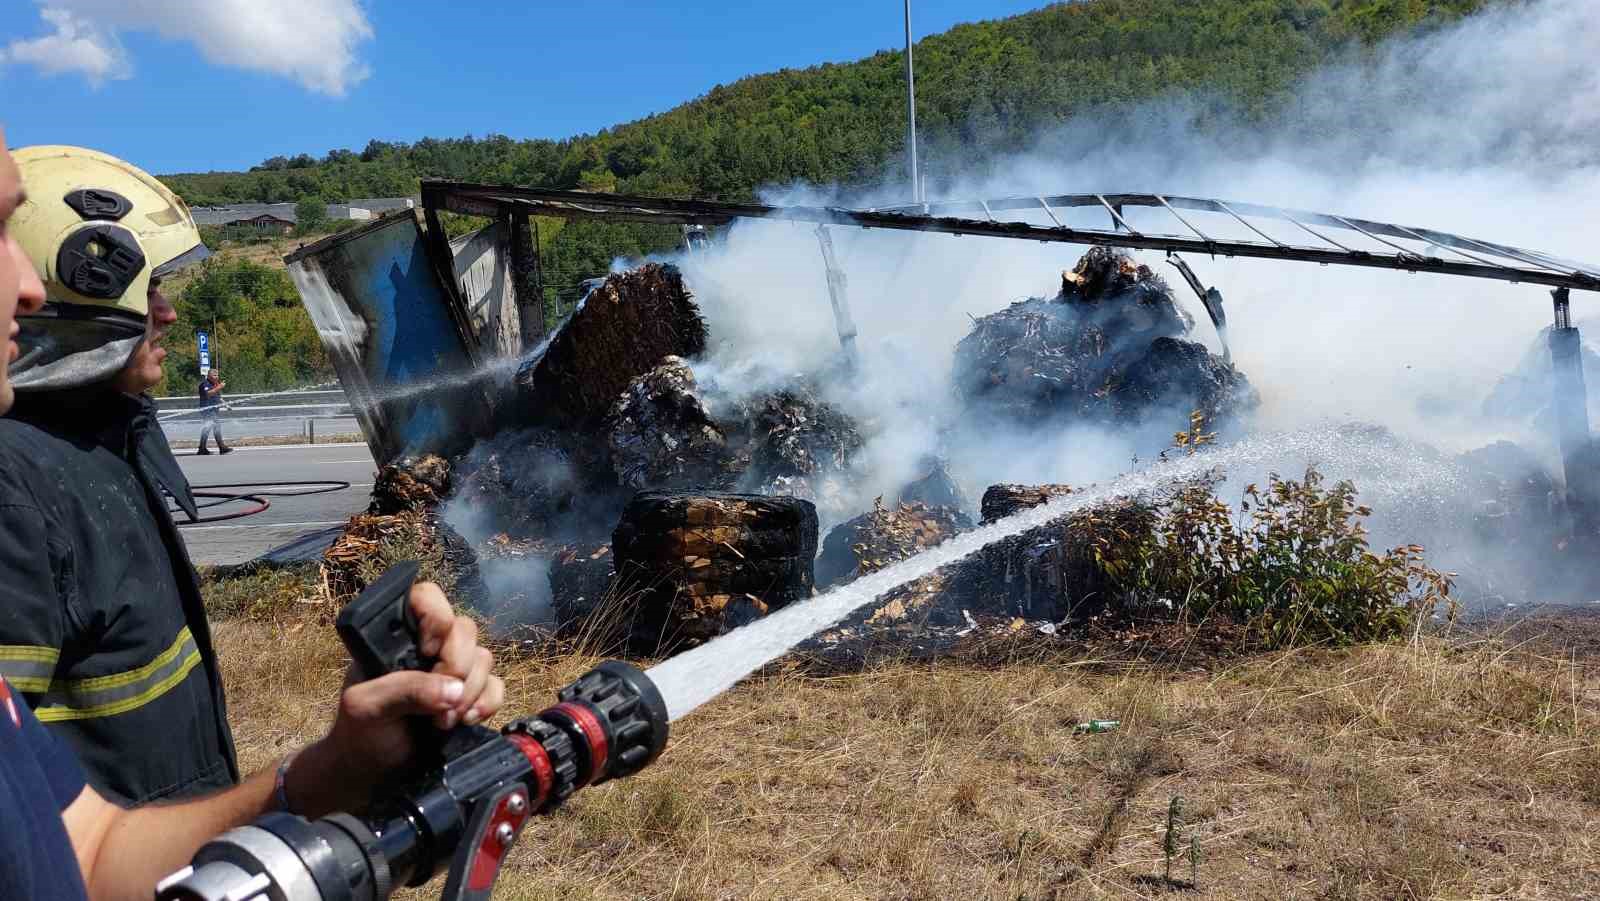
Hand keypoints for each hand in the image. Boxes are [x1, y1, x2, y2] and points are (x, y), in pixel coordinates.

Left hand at [286, 582, 503, 815]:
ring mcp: (452, 670)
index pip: (426, 597)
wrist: (372, 774)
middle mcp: (428, 646)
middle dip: (458, 666)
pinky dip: (488, 703)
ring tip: (444, 722)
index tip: (427, 651)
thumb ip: (405, 690)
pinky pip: (497, 686)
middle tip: (440, 701)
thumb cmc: (359, 733)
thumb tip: (453, 688)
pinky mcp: (472, 695)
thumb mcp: (366, 707)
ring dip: (471, 691)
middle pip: (465, 629)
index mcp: (397, 636)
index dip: (436, 618)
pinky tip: (466, 721)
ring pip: (484, 658)